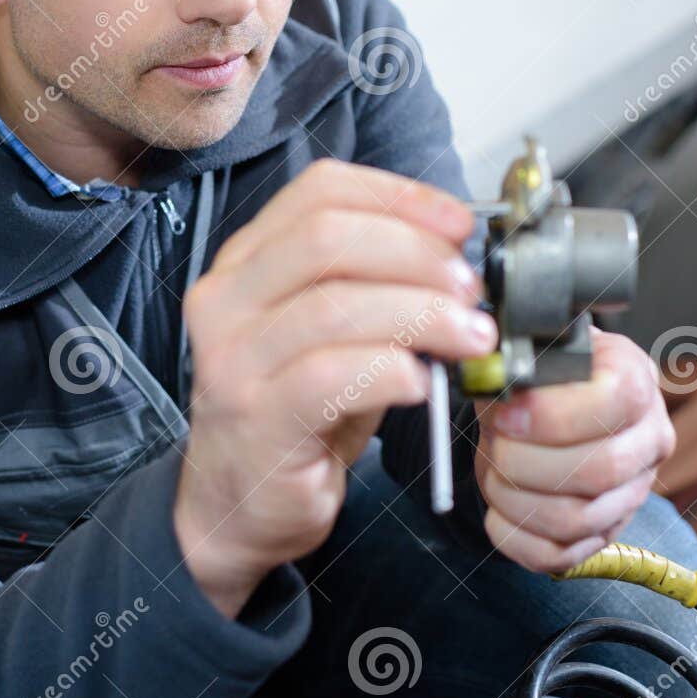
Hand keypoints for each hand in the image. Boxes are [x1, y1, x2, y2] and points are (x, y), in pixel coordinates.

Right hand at [174, 159, 494, 616]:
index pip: (320, 191)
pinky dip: (391, 371)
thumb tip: (457, 256)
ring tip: (470, 338)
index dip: (400, 196)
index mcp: (246, 260)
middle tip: (470, 288)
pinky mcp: (255, 417)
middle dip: (416, 253)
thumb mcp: (330, 332)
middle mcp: (226, 298)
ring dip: (421, 315)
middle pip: (327, 236)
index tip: (460, 224)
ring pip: (334, 304)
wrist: (235, 506)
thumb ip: (374, 285)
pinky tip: (422, 385)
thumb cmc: (295, 413)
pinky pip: (331, 376)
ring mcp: (233, 359)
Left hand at [473, 328, 673, 572]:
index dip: (554, 414)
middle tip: (495, 444)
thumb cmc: (536, 378)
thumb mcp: (529, 351)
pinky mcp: (604, 533)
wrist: (537, 409)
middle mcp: (648, 438)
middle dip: (526, 461)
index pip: (618, 400)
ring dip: (515, 498)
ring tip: (494, 471)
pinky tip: (496, 512)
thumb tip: (491, 378)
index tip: (505, 415)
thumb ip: (516, 359)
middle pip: (600, 469)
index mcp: (635, 378)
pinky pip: (560, 555)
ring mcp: (632, 492)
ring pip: (577, 518)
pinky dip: (515, 537)